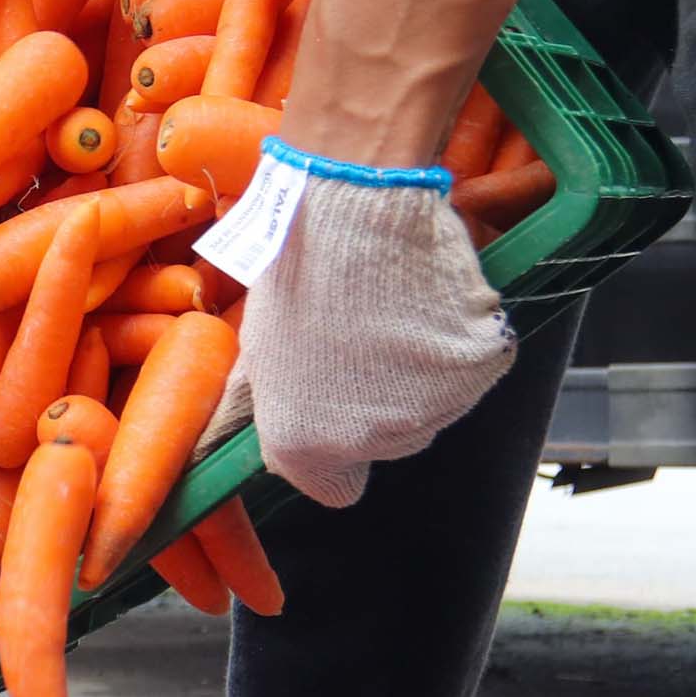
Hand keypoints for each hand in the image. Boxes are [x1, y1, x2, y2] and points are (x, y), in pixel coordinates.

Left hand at [201, 141, 515, 508]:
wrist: (353, 208)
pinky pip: (473, 365)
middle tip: (359, 335)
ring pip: (433, 405)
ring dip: (419, 370)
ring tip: (390, 310)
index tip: (333, 406)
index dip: (333, 449)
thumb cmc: (294, 272)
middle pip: (388, 442)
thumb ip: (253, 407)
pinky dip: (460, 339)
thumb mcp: (257, 348)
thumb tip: (215, 447)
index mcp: (304, 444)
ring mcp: (434, 407)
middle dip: (375, 400)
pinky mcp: (480, 367)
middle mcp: (371, 441)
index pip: (334, 488)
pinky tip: (429, 298)